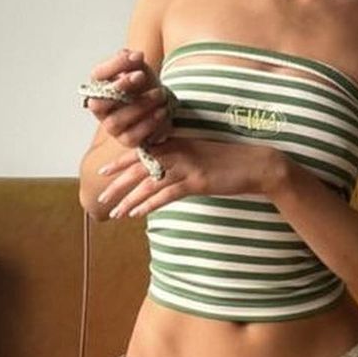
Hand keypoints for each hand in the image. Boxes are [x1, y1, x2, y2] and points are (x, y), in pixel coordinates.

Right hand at [83, 48, 173, 149]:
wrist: (162, 104)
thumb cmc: (145, 86)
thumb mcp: (140, 69)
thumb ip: (134, 61)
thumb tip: (135, 56)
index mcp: (99, 87)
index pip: (97, 75)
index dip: (115, 65)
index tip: (138, 57)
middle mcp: (101, 109)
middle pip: (99, 102)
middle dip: (121, 87)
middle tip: (141, 76)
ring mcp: (112, 127)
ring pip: (117, 120)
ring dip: (140, 105)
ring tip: (160, 94)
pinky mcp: (127, 141)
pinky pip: (133, 136)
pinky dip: (149, 123)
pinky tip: (162, 111)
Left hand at [97, 136, 283, 218]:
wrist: (256, 164)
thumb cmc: (229, 162)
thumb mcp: (201, 156)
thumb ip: (180, 160)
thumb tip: (162, 172)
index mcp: (178, 143)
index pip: (141, 151)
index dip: (120, 162)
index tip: (103, 171)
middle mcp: (178, 152)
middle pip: (139, 168)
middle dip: (118, 184)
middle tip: (101, 197)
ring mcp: (187, 166)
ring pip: (149, 183)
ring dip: (129, 200)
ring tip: (115, 212)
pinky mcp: (196, 182)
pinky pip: (166, 195)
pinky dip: (149, 205)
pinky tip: (137, 214)